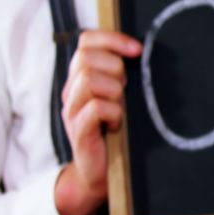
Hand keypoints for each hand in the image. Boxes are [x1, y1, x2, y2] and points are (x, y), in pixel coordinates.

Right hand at [54, 30, 141, 214]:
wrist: (101, 175)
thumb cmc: (116, 133)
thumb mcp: (119, 98)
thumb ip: (121, 76)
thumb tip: (142, 50)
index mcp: (81, 78)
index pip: (86, 42)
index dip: (112, 39)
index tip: (138, 50)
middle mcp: (71, 91)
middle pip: (87, 58)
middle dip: (114, 68)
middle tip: (125, 89)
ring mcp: (72, 111)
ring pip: (90, 80)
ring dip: (115, 92)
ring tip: (120, 109)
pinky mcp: (78, 131)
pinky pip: (96, 108)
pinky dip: (113, 113)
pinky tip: (118, 124)